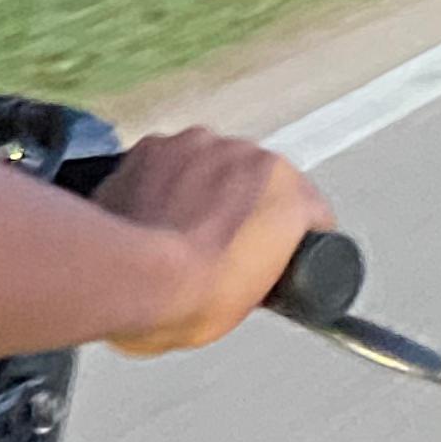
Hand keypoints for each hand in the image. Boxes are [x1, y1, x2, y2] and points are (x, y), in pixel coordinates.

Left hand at [96, 128, 332, 355]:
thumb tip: (247, 272)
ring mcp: (194, 145)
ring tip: (182, 229)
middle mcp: (243, 153)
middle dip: (244, 206)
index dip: (295, 233)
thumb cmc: (192, 294)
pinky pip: (166, 162)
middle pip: (255, 179)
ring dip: (202, 187)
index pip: (308, 206)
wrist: (132, 278)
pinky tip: (153, 213)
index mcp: (284, 189)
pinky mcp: (149, 147)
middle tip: (225, 243)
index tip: (282, 247)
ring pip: (209, 164)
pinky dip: (163, 181)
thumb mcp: (254, 296)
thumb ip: (262, 266)